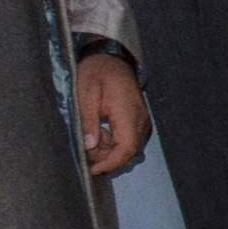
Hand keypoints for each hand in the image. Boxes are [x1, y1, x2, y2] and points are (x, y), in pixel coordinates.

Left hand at [75, 53, 151, 176]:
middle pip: (128, 152)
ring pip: (129, 148)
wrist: (110, 59)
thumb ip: (88, 121)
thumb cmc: (97, 72)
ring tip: (92, 135)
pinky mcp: (139, 121)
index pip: (126, 148)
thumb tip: (89, 145)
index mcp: (127, 112)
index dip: (110, 163)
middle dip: (107, 157)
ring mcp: (142, 121)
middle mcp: (140, 120)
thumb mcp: (85, 95)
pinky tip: (102, 131)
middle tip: (86, 149)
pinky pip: (129, 140)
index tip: (93, 170)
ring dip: (109, 150)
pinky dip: (114, 142)